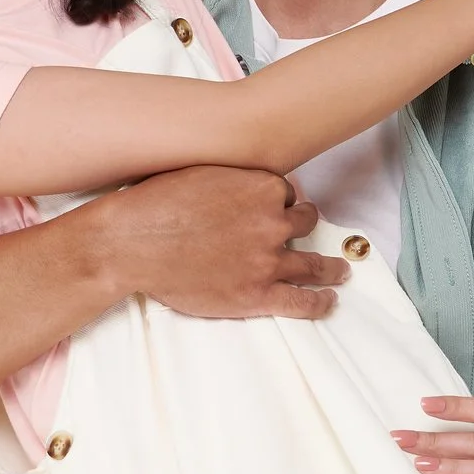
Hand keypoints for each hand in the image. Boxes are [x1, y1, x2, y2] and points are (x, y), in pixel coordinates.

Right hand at [95, 167, 348, 320]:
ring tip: (340, 271)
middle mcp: (272, 222)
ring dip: (330, 267)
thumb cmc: (156, 204)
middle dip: (304, 226)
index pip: (285, 193)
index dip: (280, 201)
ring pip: (313, 262)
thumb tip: (241, 182)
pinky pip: (301, 301)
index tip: (278, 206)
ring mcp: (268, 260)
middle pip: (304, 222)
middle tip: (307, 231)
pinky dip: (319, 302)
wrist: (133, 243)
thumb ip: (231, 178)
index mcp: (260, 188)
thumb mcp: (200, 172)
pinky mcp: (257, 294)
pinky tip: (328, 301)